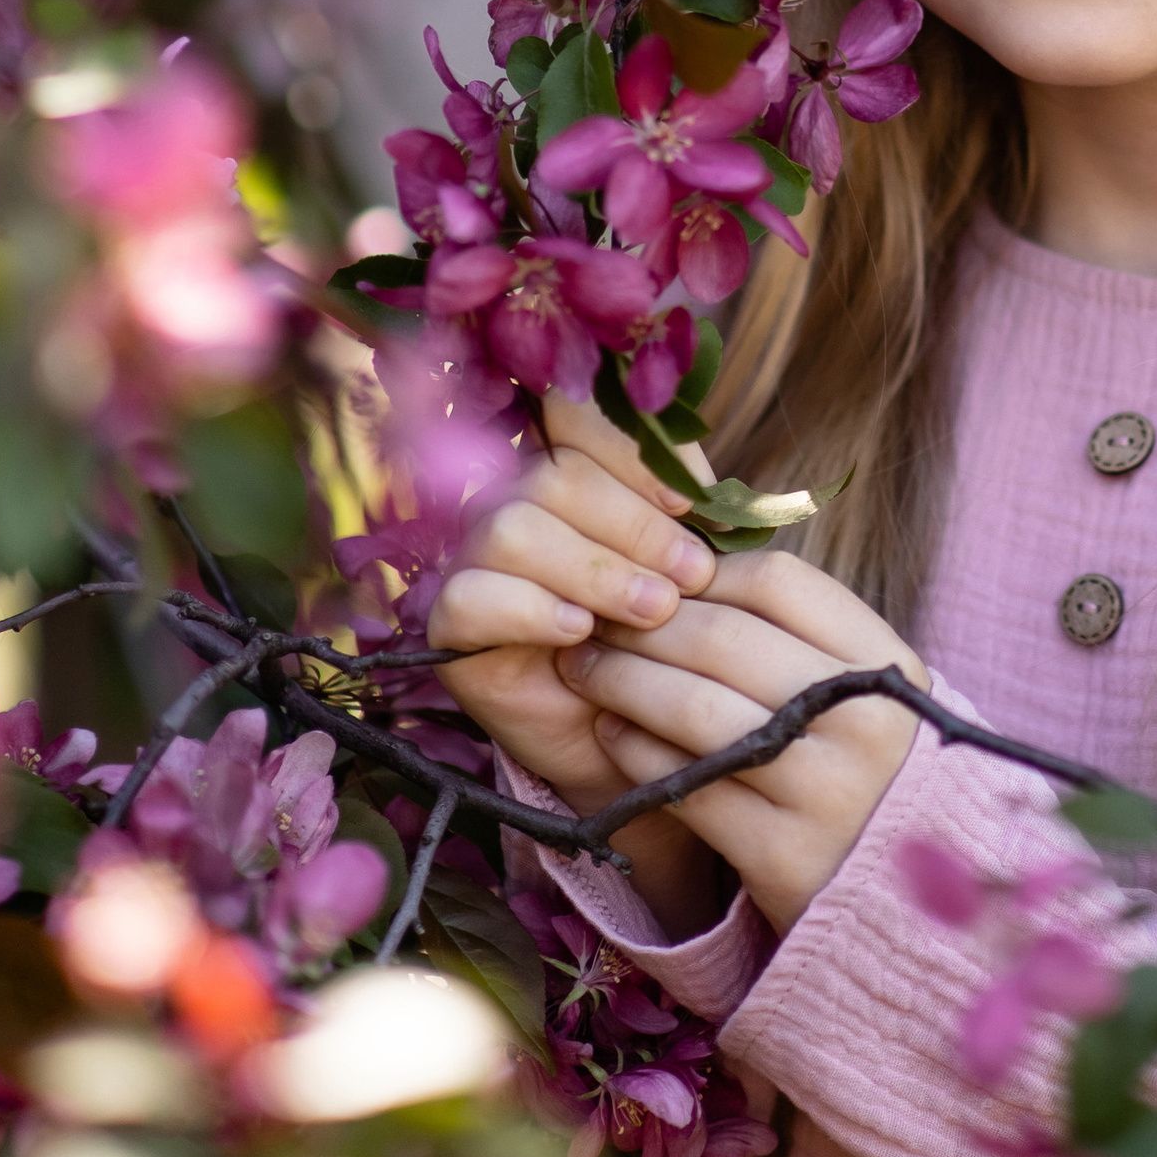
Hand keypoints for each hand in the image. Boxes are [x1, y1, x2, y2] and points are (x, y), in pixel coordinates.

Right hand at [427, 397, 725, 933]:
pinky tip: (579, 633)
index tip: (695, 504)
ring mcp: (474, 561)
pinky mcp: (450, 625)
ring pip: (512, 527)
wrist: (637, 739)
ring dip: (594, 569)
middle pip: (552, 473)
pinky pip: (472, 596)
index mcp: (569, 474)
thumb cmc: (665, 644)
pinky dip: (532, 608)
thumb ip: (689, 516)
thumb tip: (706, 485)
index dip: (634, 452)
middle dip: (633, 525)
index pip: (575, 417)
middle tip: (690, 578)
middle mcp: (512, 505)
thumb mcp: (689, 570)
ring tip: (652, 613)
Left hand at [558, 545, 927, 936]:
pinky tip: (610, 734)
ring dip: (622, 681)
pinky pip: (684, 785)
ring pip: (694, 710)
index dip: (704, 574)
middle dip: (642, 625)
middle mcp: (862, 721)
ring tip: (584, 670)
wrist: (899, 896)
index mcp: (886, 666)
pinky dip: (633, 752)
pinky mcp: (781, 855)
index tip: (657, 580)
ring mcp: (824, 792)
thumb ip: (795, 633)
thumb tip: (684, 565)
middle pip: (724, 640)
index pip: (779, 584)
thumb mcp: (861, 692)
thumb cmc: (863, 771)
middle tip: (592, 620)